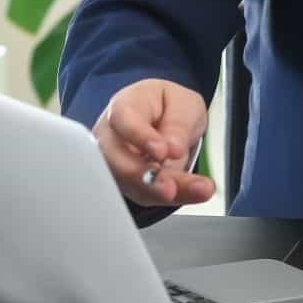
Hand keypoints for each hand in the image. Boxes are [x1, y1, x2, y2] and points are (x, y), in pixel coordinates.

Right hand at [93, 79, 214, 207]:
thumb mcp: (183, 104)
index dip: (139, 137)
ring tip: (192, 191)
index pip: (123, 120)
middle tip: (170, 187)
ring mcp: (115, 163)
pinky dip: (169, 198)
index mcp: (123, 107)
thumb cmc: (168, 106)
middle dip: (142, 177)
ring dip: (159, 192)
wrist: (166, 119)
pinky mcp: (129, 185)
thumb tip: (172, 148)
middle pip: (115, 159)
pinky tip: (191, 193)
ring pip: (130, 183)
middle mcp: (111, 137)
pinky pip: (145, 195)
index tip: (162, 151)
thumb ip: (177, 124)